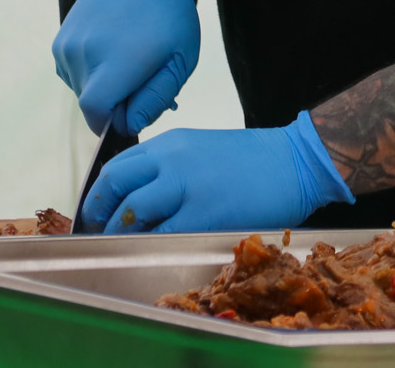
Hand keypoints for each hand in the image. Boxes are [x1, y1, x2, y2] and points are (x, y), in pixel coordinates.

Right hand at [51, 0, 198, 135]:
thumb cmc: (168, 16)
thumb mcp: (181, 58)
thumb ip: (156, 98)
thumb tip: (130, 125)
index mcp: (118, 59)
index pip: (96, 113)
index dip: (114, 121)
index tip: (133, 111)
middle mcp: (85, 53)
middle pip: (91, 104)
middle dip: (114, 103)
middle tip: (139, 77)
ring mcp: (68, 46)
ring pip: (81, 90)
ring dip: (102, 86)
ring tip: (125, 58)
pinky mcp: (59, 41)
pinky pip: (73, 74)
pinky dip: (90, 72)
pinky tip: (109, 50)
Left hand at [80, 111, 354, 233]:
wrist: (297, 161)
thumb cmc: (255, 159)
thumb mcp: (202, 149)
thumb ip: (170, 166)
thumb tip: (140, 196)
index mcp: (171, 143)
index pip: (118, 166)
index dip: (100, 193)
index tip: (97, 212)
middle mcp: (171, 159)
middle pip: (115, 184)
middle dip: (99, 211)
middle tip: (97, 231)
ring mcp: (186, 186)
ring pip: (132, 210)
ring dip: (120, 231)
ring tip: (122, 244)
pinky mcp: (203, 213)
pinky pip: (162, 233)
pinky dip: (149, 243)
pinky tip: (152, 250)